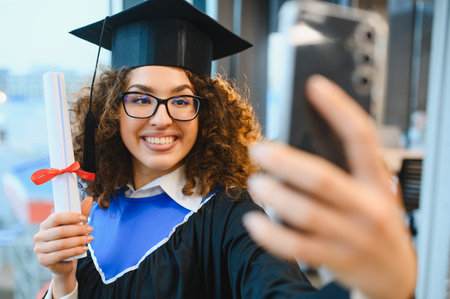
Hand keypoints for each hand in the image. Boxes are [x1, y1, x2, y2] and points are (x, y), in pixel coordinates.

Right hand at [33, 197, 93, 295]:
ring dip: (78, 241)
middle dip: (78, 230)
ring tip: (90, 239)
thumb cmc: (70, 241)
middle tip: (90, 229)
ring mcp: (39, 249)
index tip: (84, 218)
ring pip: (62, 243)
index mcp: (45, 225)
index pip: (56, 218)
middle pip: (60, 231)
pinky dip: (74, 251)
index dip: (70, 217)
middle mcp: (39, 236)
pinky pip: (61, 254)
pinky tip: (84, 248)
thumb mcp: (76, 227)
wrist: (65, 263)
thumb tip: (89, 198)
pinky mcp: (43, 260)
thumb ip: (81, 214)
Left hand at [243, 75, 415, 298]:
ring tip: (255, 183)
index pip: (361, 138)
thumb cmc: (377, 224)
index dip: (338, 109)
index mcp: (376, 182)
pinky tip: (253, 222)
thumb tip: (291, 154)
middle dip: (284, 161)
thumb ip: (342, 173)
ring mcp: (352, 236)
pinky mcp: (336, 259)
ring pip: (306, 212)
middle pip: (322, 178)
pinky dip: (270, 234)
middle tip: (258, 149)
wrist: (396, 275)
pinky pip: (297, 247)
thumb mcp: (372, 193)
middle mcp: (367, 207)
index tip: (314, 87)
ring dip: (274, 196)